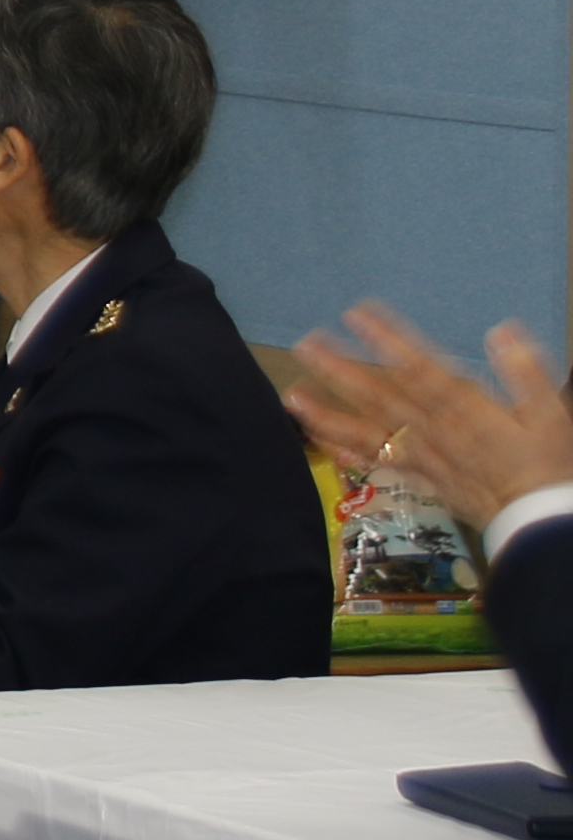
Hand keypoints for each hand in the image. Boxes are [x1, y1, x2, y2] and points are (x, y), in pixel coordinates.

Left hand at [291, 307, 572, 538]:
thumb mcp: (552, 414)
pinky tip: (322, 441)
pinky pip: (381, 464)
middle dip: (342, 370)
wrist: (543, 524)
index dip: (387, 340)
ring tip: (292, 397)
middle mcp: (436, 431)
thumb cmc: (551, 465)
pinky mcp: (424, 479)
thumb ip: (526, 372)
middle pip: (382, 396)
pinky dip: (349, 452)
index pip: (420, 368)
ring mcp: (425, 457)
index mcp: (466, 410)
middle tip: (305, 345)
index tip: (356, 314)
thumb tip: (502, 332)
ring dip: (330, 414)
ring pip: (371, 432)